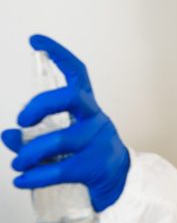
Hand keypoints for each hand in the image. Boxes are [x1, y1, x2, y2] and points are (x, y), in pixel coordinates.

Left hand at [1, 34, 129, 212]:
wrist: (120, 181)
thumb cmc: (90, 155)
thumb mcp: (65, 141)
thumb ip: (34, 136)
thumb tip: (8, 135)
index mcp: (88, 108)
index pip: (78, 73)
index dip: (58, 54)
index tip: (36, 41)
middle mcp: (95, 119)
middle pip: (71, 98)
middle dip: (40, 105)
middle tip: (22, 120)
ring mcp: (98, 141)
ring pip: (59, 140)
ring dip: (29, 153)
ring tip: (18, 163)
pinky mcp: (95, 165)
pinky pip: (59, 169)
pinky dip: (35, 176)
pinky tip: (23, 179)